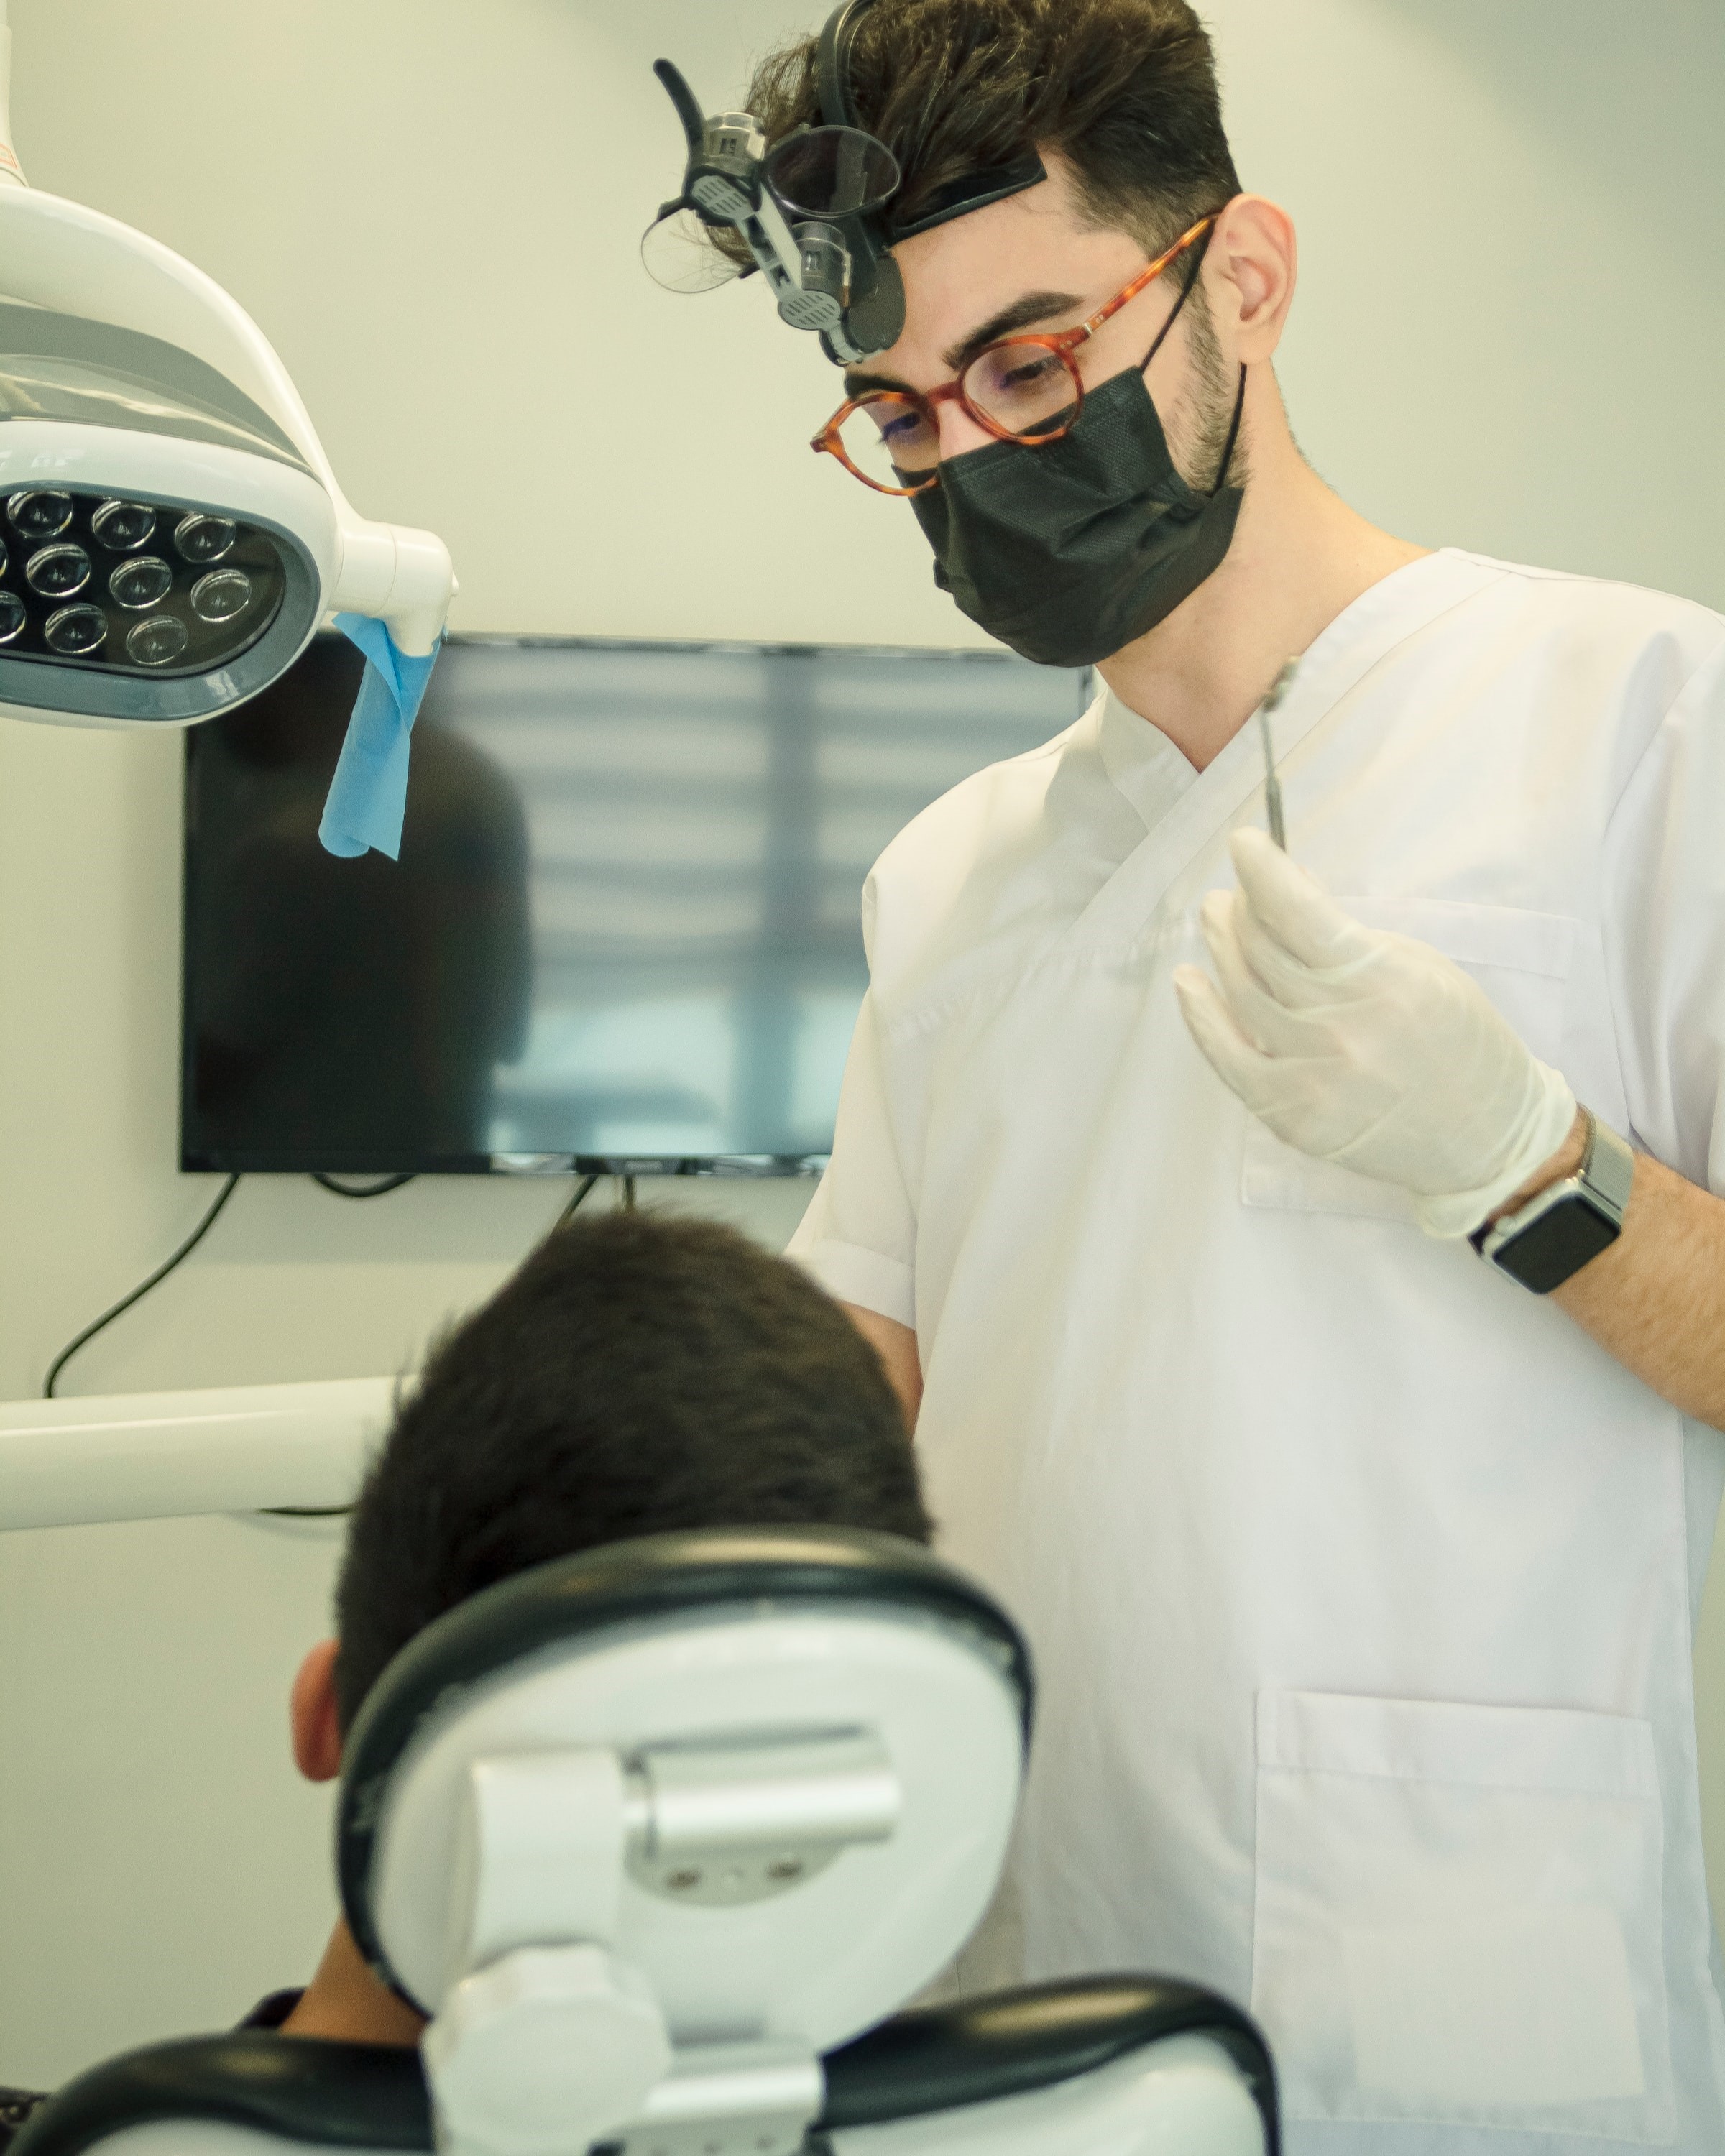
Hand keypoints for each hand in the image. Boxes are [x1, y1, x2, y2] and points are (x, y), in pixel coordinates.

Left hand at [1173, 829, 1578, 1237]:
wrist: (1484, 1135)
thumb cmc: (1459, 1040)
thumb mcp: (1420, 967)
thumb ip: (1348, 936)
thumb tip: (1282, 893)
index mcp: (1382, 980)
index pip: (1297, 912)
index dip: (1261, 871)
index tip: (1244, 843)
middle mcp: (1341, 1027)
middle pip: (1261, 951)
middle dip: (1242, 910)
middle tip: (1234, 895)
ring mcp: (1311, 1075)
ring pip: (1241, 995)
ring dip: (1223, 950)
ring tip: (1218, 922)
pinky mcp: (1291, 1115)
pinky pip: (1228, 1057)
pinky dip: (1201, 1015)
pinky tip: (1190, 982)